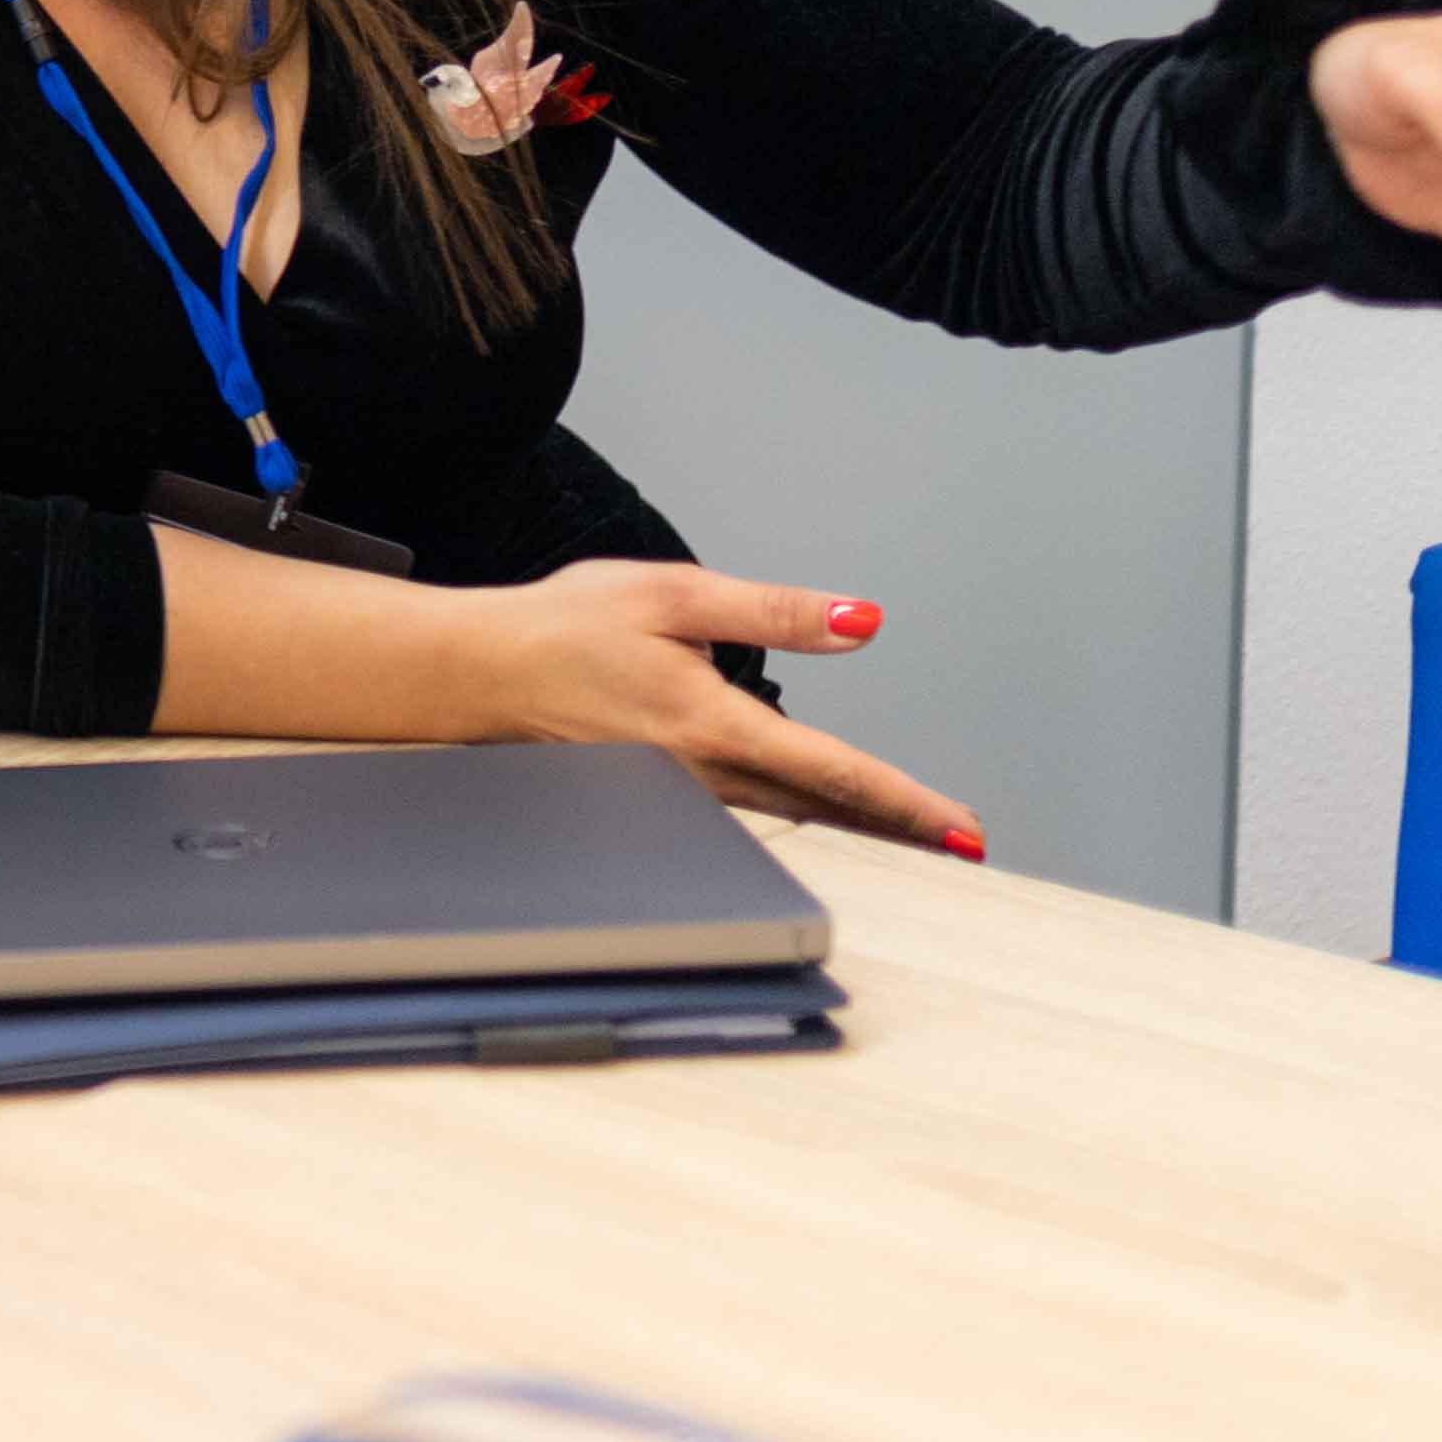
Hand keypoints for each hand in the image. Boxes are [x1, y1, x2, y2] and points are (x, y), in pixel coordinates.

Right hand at [446, 559, 980, 859]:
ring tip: (912, 827)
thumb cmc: (564, 627)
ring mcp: (681, 794)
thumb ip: (776, 612)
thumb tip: (861, 622)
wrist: (476, 672)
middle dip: (899, 826)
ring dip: (855, 822)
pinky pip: (750, 810)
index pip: (836, 772)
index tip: (963, 828)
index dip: (908, 803)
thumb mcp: (677, 596)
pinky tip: (820, 809)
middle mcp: (704, 775)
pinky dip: (802, 813)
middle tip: (964, 845)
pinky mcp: (662, 793)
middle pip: (824, 809)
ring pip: (789, 815)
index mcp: (715, 725)